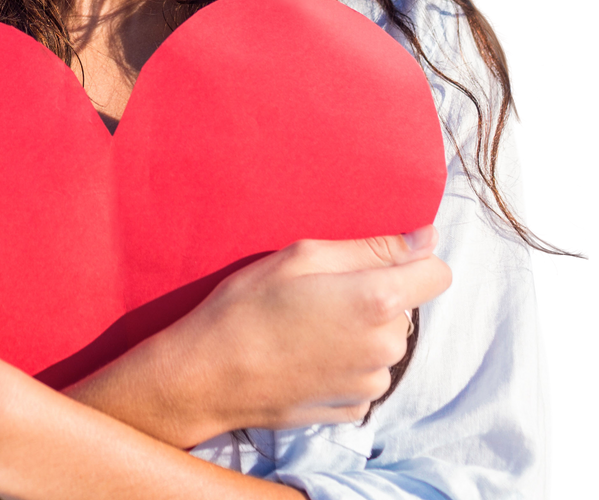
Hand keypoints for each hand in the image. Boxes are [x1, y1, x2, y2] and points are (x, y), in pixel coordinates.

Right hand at [168, 227, 451, 435]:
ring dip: (360, 329)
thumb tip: (427, 239)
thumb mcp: (302, 255)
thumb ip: (372, 247)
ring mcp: (370, 384)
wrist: (210, 374)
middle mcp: (385, 347)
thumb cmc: (249, 304)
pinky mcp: (352, 409)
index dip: (412, 260)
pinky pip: (365, 372)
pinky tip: (305, 353)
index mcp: (377, 301)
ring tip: (307, 323)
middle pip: (406, 307)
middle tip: (320, 290)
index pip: (438, 273)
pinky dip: (345, 361)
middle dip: (374, 294)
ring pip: (385, 341)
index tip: (378, 258)